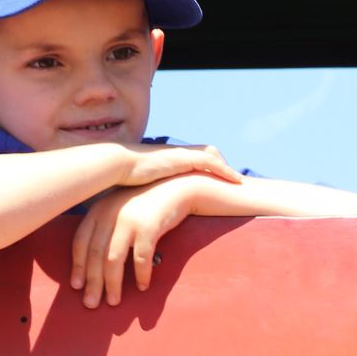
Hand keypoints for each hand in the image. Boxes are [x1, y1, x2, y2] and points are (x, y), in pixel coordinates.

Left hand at [70, 175, 197, 308]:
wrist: (176, 188)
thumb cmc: (146, 203)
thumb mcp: (119, 208)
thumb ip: (105, 227)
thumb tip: (92, 263)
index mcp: (99, 210)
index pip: (80, 242)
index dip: (77, 266)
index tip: (76, 286)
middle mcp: (109, 213)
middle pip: (95, 255)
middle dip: (92, 282)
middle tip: (90, 304)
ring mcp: (128, 219)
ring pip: (113, 260)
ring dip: (112, 284)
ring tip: (113, 301)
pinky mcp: (148, 226)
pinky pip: (140, 258)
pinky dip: (141, 275)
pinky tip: (143, 286)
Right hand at [115, 143, 240, 187]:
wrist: (118, 164)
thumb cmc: (123, 177)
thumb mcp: (140, 183)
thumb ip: (146, 190)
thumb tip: (145, 204)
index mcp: (169, 157)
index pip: (195, 155)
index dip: (209, 164)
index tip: (218, 177)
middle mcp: (177, 152)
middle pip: (208, 151)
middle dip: (221, 164)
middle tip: (232, 180)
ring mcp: (181, 154)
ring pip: (212, 155)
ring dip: (226, 168)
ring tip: (239, 181)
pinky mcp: (183, 158)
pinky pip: (210, 161)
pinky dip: (224, 170)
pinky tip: (235, 180)